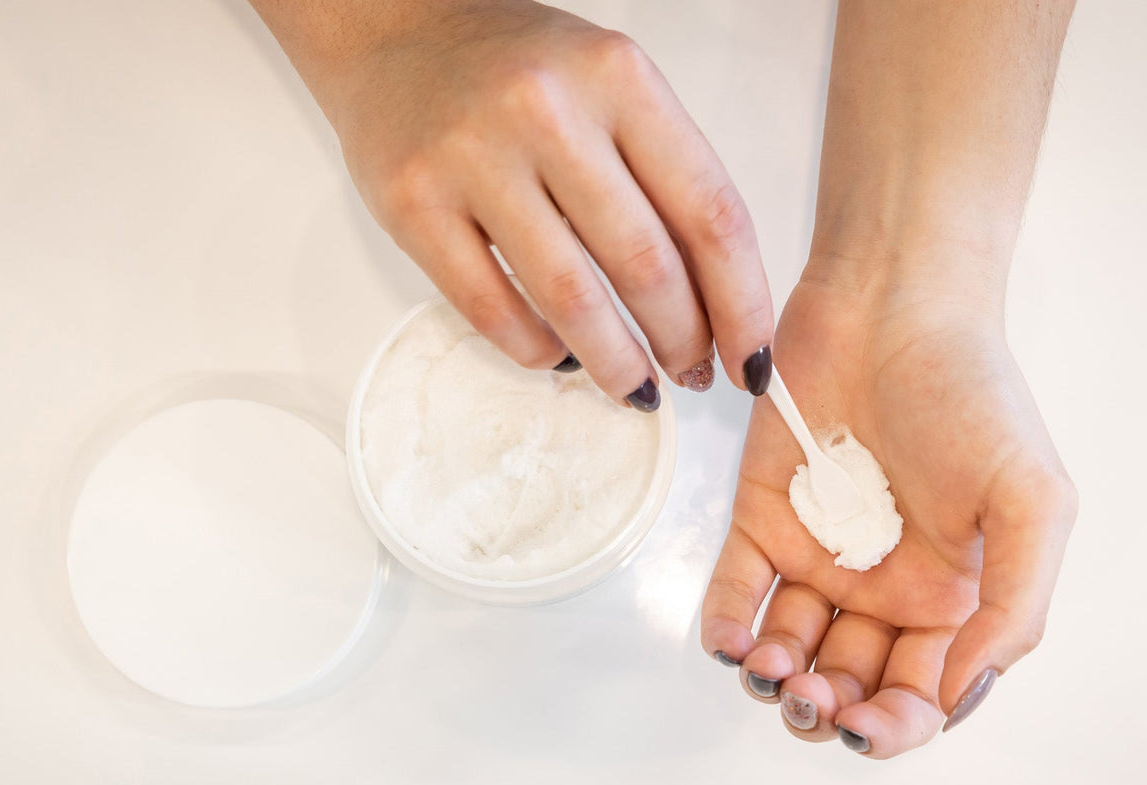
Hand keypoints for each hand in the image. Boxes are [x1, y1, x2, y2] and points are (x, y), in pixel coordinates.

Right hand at [261, 0, 773, 404]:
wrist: (396, 31)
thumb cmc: (517, 69)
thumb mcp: (609, 88)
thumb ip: (662, 174)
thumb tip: (713, 301)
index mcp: (619, 77)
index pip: (710, 212)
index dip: (742, 302)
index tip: (750, 355)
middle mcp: (548, 110)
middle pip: (645, 264)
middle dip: (682, 341)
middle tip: (690, 373)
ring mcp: (473, 157)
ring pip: (570, 299)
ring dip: (614, 363)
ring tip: (634, 387)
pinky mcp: (412, 202)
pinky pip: (490, 308)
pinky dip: (535, 349)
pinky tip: (556, 355)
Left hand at [701, 276, 1076, 757]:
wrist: (894, 305)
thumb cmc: (974, 393)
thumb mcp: (1032, 501)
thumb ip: (1014, 606)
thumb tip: (957, 694)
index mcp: (950, 597)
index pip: (917, 694)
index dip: (891, 727)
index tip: (864, 725)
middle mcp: (882, 589)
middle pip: (847, 682)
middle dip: (826, 709)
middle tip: (809, 697)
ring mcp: (819, 556)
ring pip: (788, 647)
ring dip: (774, 678)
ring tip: (772, 667)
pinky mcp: (762, 519)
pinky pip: (738, 590)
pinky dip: (728, 625)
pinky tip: (732, 640)